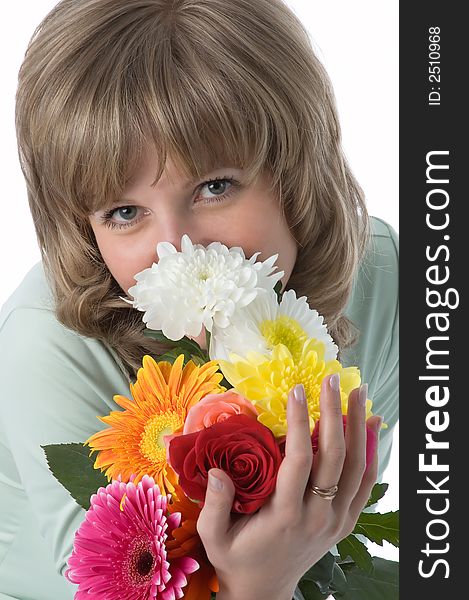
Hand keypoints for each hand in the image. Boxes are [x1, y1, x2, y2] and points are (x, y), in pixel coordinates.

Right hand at [196, 374, 381, 599]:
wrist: (263, 592)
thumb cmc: (235, 558)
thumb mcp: (213, 537)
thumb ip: (214, 504)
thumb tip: (216, 470)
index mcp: (285, 515)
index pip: (299, 459)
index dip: (299, 421)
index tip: (296, 389)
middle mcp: (317, 516)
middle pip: (334, 457)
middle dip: (334, 412)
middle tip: (331, 379)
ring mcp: (336, 520)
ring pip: (356, 467)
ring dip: (359, 426)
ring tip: (359, 392)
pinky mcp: (345, 523)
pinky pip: (365, 484)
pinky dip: (371, 453)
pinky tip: (372, 426)